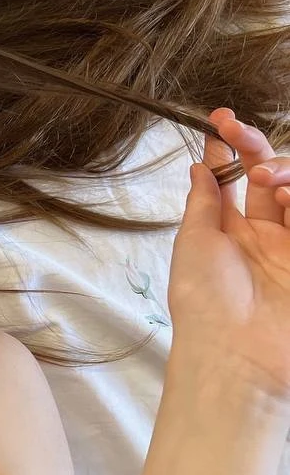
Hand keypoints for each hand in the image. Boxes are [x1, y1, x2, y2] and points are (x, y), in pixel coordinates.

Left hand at [168, 106, 289, 420]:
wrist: (236, 355)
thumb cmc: (204, 302)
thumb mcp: (194, 243)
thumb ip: (204, 202)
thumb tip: (198, 166)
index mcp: (227, 232)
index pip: (233, 178)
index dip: (228, 148)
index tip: (217, 120)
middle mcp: (263, 236)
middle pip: (270, 176)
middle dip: (255, 146)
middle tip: (236, 131)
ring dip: (283, 172)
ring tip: (266, 178)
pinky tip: (285, 196)